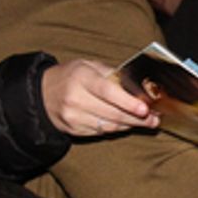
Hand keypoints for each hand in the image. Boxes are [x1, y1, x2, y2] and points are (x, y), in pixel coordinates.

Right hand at [41, 59, 158, 136]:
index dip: (127, 101)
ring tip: (147, 122)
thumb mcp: (89, 66)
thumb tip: (138, 86)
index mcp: (81, 77)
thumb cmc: (72, 76)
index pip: (107, 91)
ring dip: (131, 124)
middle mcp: (75, 98)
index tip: (145, 108)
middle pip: (112, 112)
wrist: (43, 94)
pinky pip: (101, 132)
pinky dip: (117, 128)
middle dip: (137, 117)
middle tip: (155, 118)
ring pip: (109, 125)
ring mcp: (73, 117)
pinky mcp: (74, 130)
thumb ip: (112, 74)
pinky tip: (127, 124)